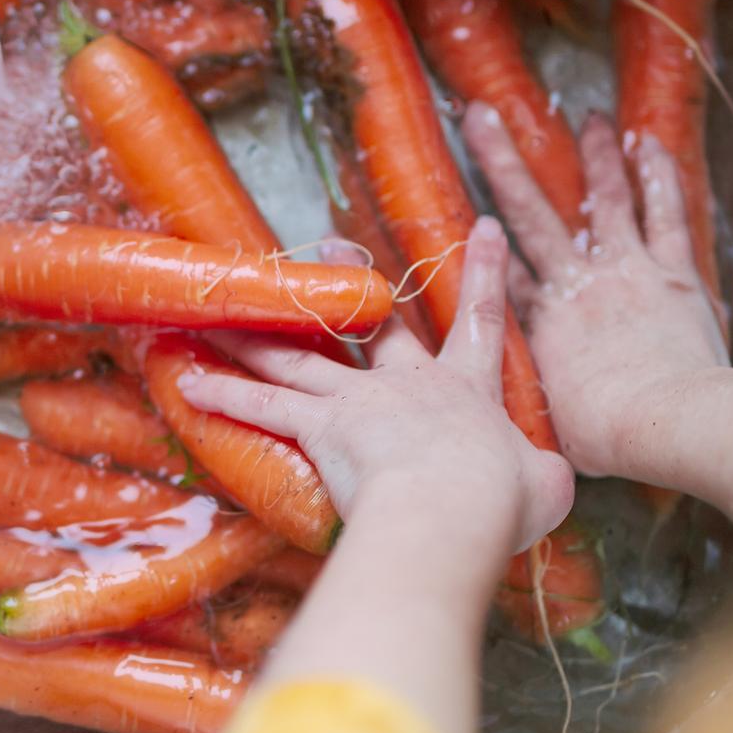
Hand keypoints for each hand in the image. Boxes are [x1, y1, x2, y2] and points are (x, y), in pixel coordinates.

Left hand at [178, 216, 573, 577]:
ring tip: (218, 315)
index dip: (486, 274)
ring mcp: (359, 399)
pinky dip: (223, 394)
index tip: (483, 229)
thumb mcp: (543, 486)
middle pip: (373, 327)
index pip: (482, 321)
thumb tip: (545, 481)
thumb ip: (541, 475)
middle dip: (352, 285)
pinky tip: (188, 383)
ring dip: (255, 337)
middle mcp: (408, 384)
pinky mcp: (320, 425)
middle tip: (333, 246)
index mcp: (467, 389)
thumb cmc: (502, 498)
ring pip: (298, 359)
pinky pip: (262, 407)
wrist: (454, 503)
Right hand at [463, 103, 727, 483]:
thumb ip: (524, 396)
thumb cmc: (606, 434)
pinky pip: (665, 215)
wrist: (667, 423)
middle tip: (482, 117)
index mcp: (538, 320)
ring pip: (604, 200)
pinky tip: (648, 145)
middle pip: (530, 211)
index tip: (460, 203)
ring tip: (586, 118)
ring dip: (594, 157)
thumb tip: (495, 414)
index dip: (477, 234)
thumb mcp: (546, 420)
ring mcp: (625, 270)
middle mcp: (574, 283)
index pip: (499, 266)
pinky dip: (658, 178)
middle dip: (503, 160)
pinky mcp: (672, 272)